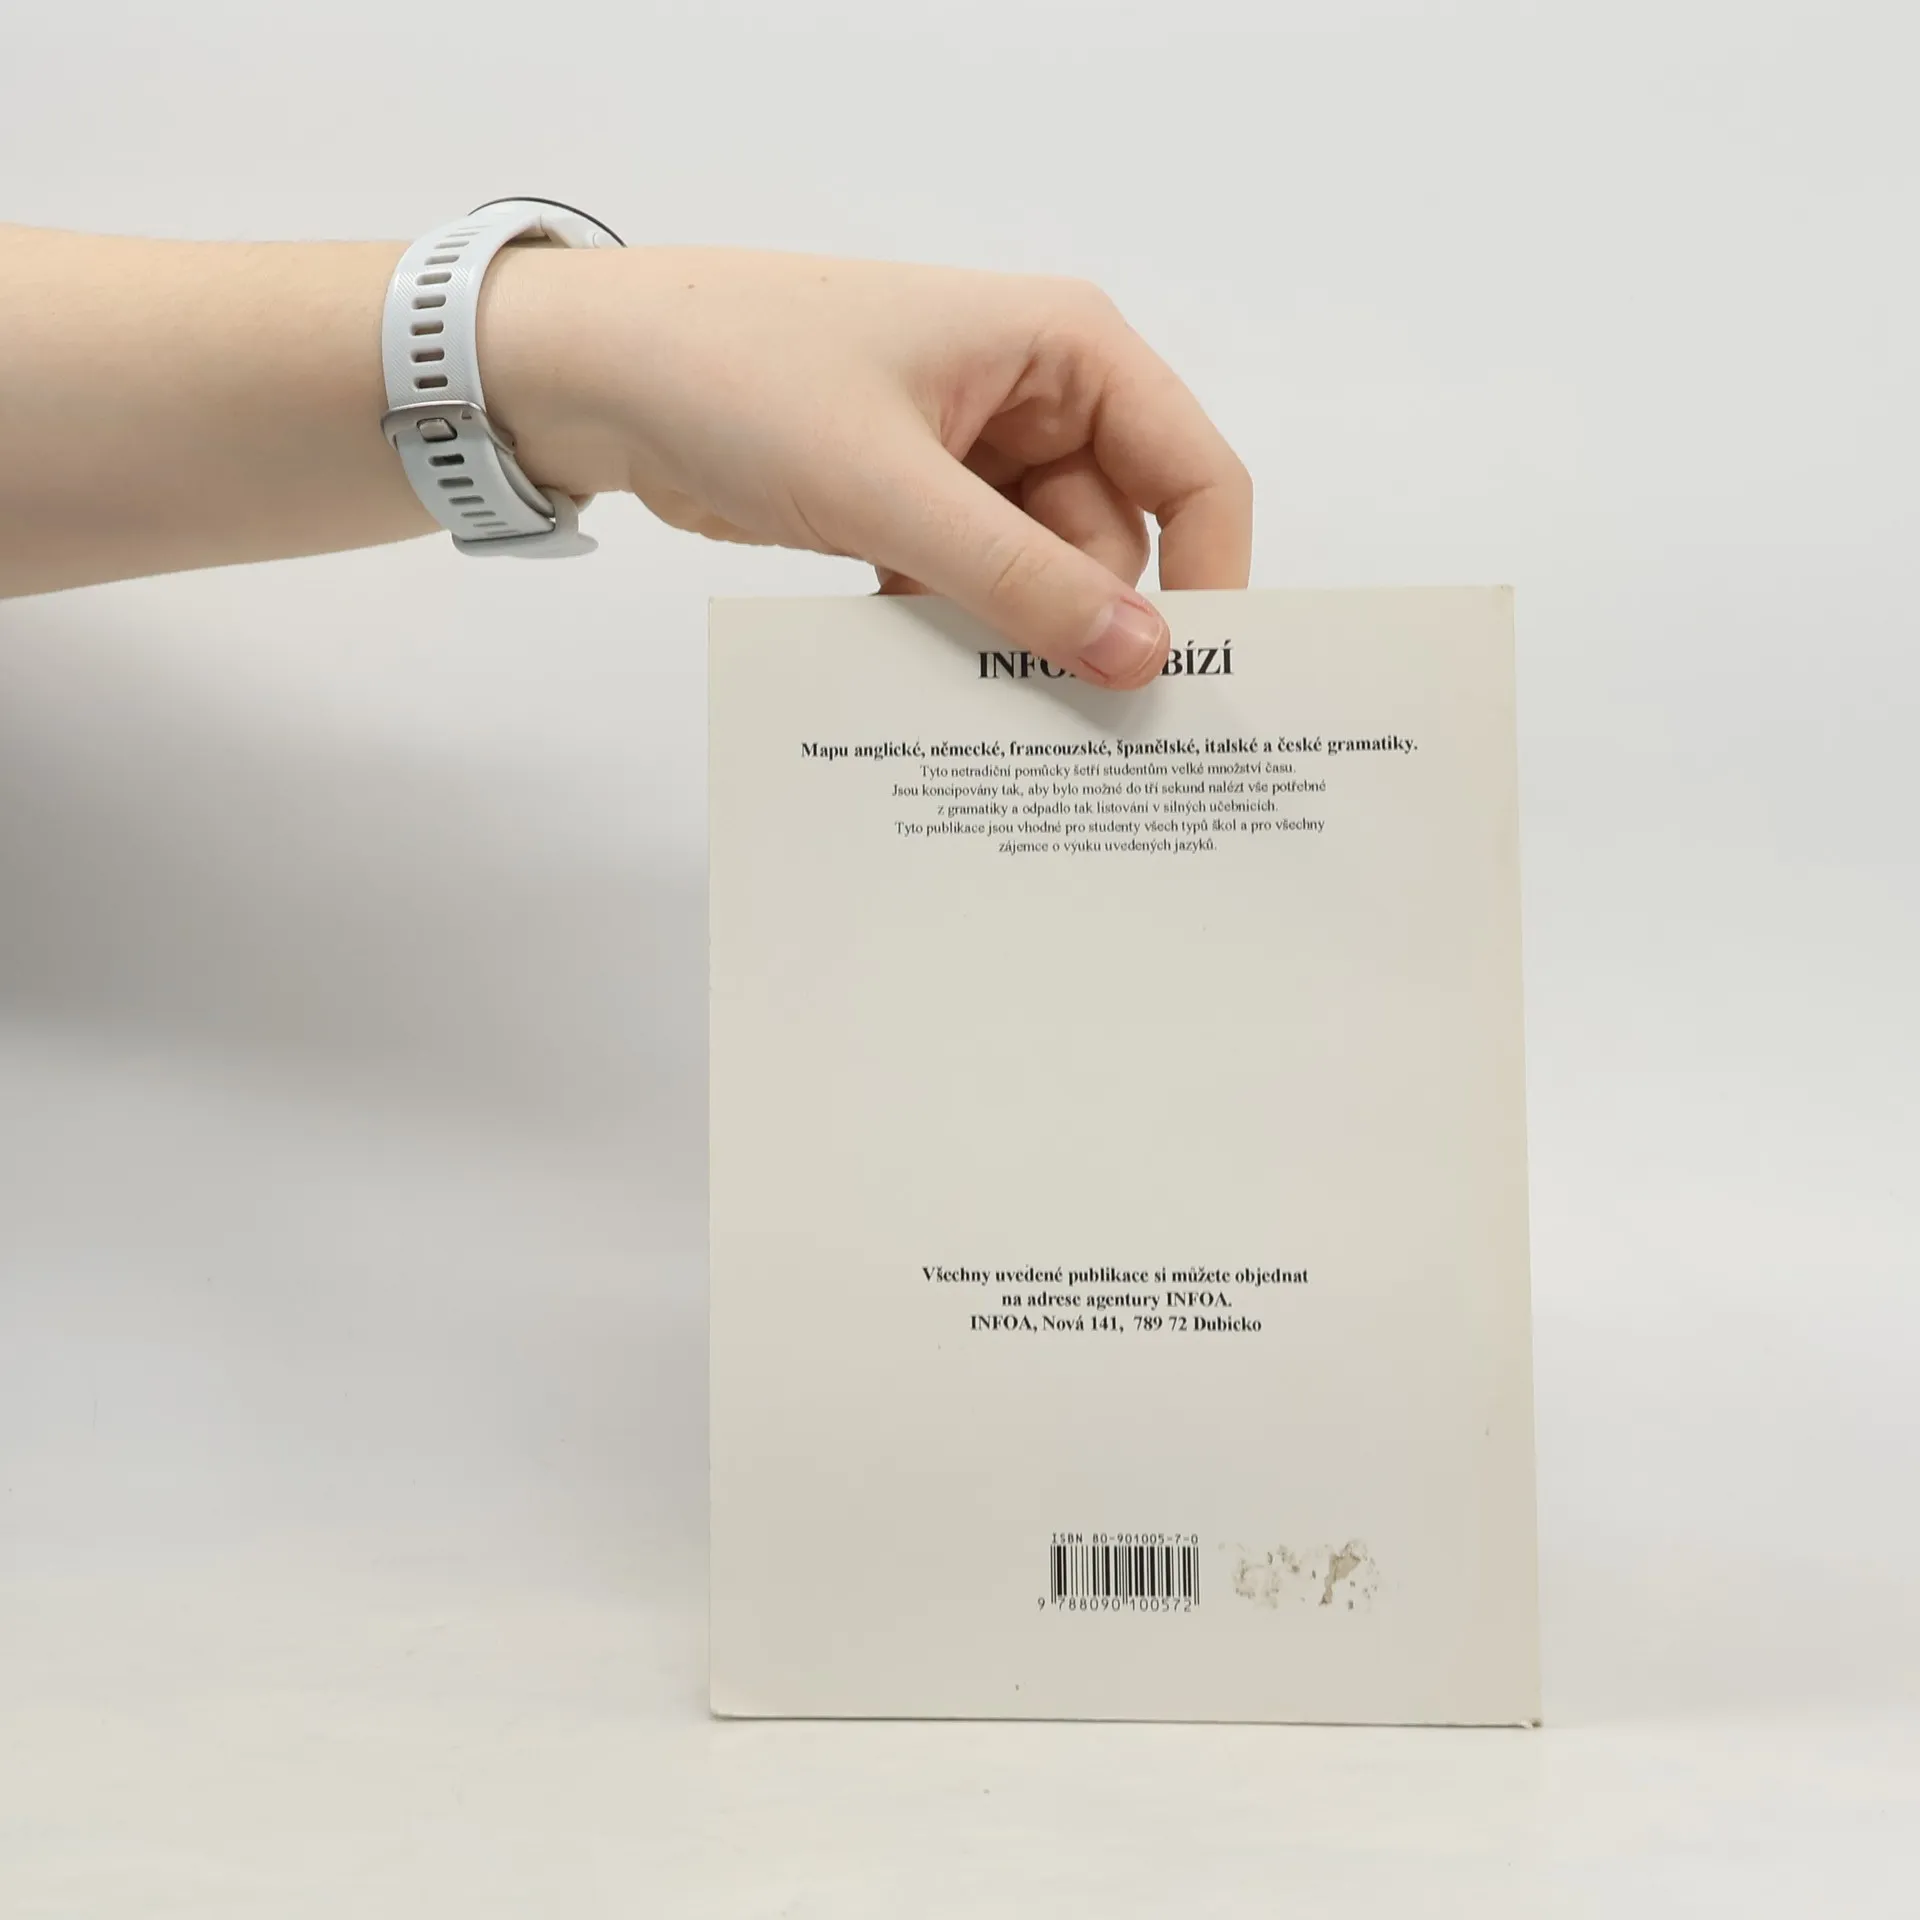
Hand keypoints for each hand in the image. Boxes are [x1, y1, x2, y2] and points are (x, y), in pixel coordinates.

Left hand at [483, 248, 1251, 688]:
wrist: (594, 375)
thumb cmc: (741, 378)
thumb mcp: (891, 489)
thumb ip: (1019, 580)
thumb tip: (1142, 660)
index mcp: (1065, 351)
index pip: (1192, 473)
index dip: (1211, 581)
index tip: (1193, 688)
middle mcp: (1037, 400)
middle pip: (1117, 545)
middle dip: (1088, 630)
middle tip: (1068, 733)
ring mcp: (975, 459)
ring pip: (1041, 579)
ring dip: (1013, 643)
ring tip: (987, 718)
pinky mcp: (918, 508)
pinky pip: (975, 590)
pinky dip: (956, 637)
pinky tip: (928, 689)